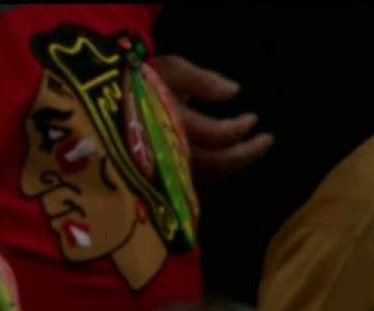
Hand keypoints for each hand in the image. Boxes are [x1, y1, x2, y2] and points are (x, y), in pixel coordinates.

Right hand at [152, 54, 272, 182]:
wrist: (106, 98)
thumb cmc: (140, 78)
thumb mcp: (171, 69)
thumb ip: (202, 80)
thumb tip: (234, 91)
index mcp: (172, 122)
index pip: (216, 135)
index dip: (239, 129)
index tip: (254, 118)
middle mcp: (170, 149)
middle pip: (216, 163)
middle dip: (245, 154)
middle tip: (267, 140)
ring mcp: (165, 166)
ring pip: (207, 175)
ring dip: (234, 164)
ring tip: (254, 150)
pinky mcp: (162, 174)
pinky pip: (196, 179)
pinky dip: (217, 170)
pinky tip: (230, 158)